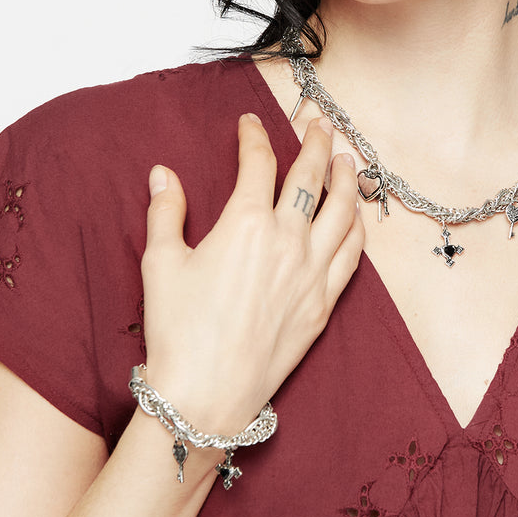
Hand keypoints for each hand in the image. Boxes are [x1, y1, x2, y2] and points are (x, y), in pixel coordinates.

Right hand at [139, 112, 363, 438]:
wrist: (207, 393)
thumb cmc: (177, 331)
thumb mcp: (161, 264)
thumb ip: (166, 212)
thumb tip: (163, 175)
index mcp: (245, 223)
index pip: (258, 162)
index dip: (255, 136)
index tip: (251, 123)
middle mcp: (287, 241)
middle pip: (311, 177)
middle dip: (316, 143)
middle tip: (318, 124)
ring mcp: (312, 272)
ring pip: (342, 211)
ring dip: (346, 179)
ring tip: (346, 159)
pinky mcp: (324, 303)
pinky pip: (353, 255)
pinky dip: (357, 228)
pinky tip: (355, 218)